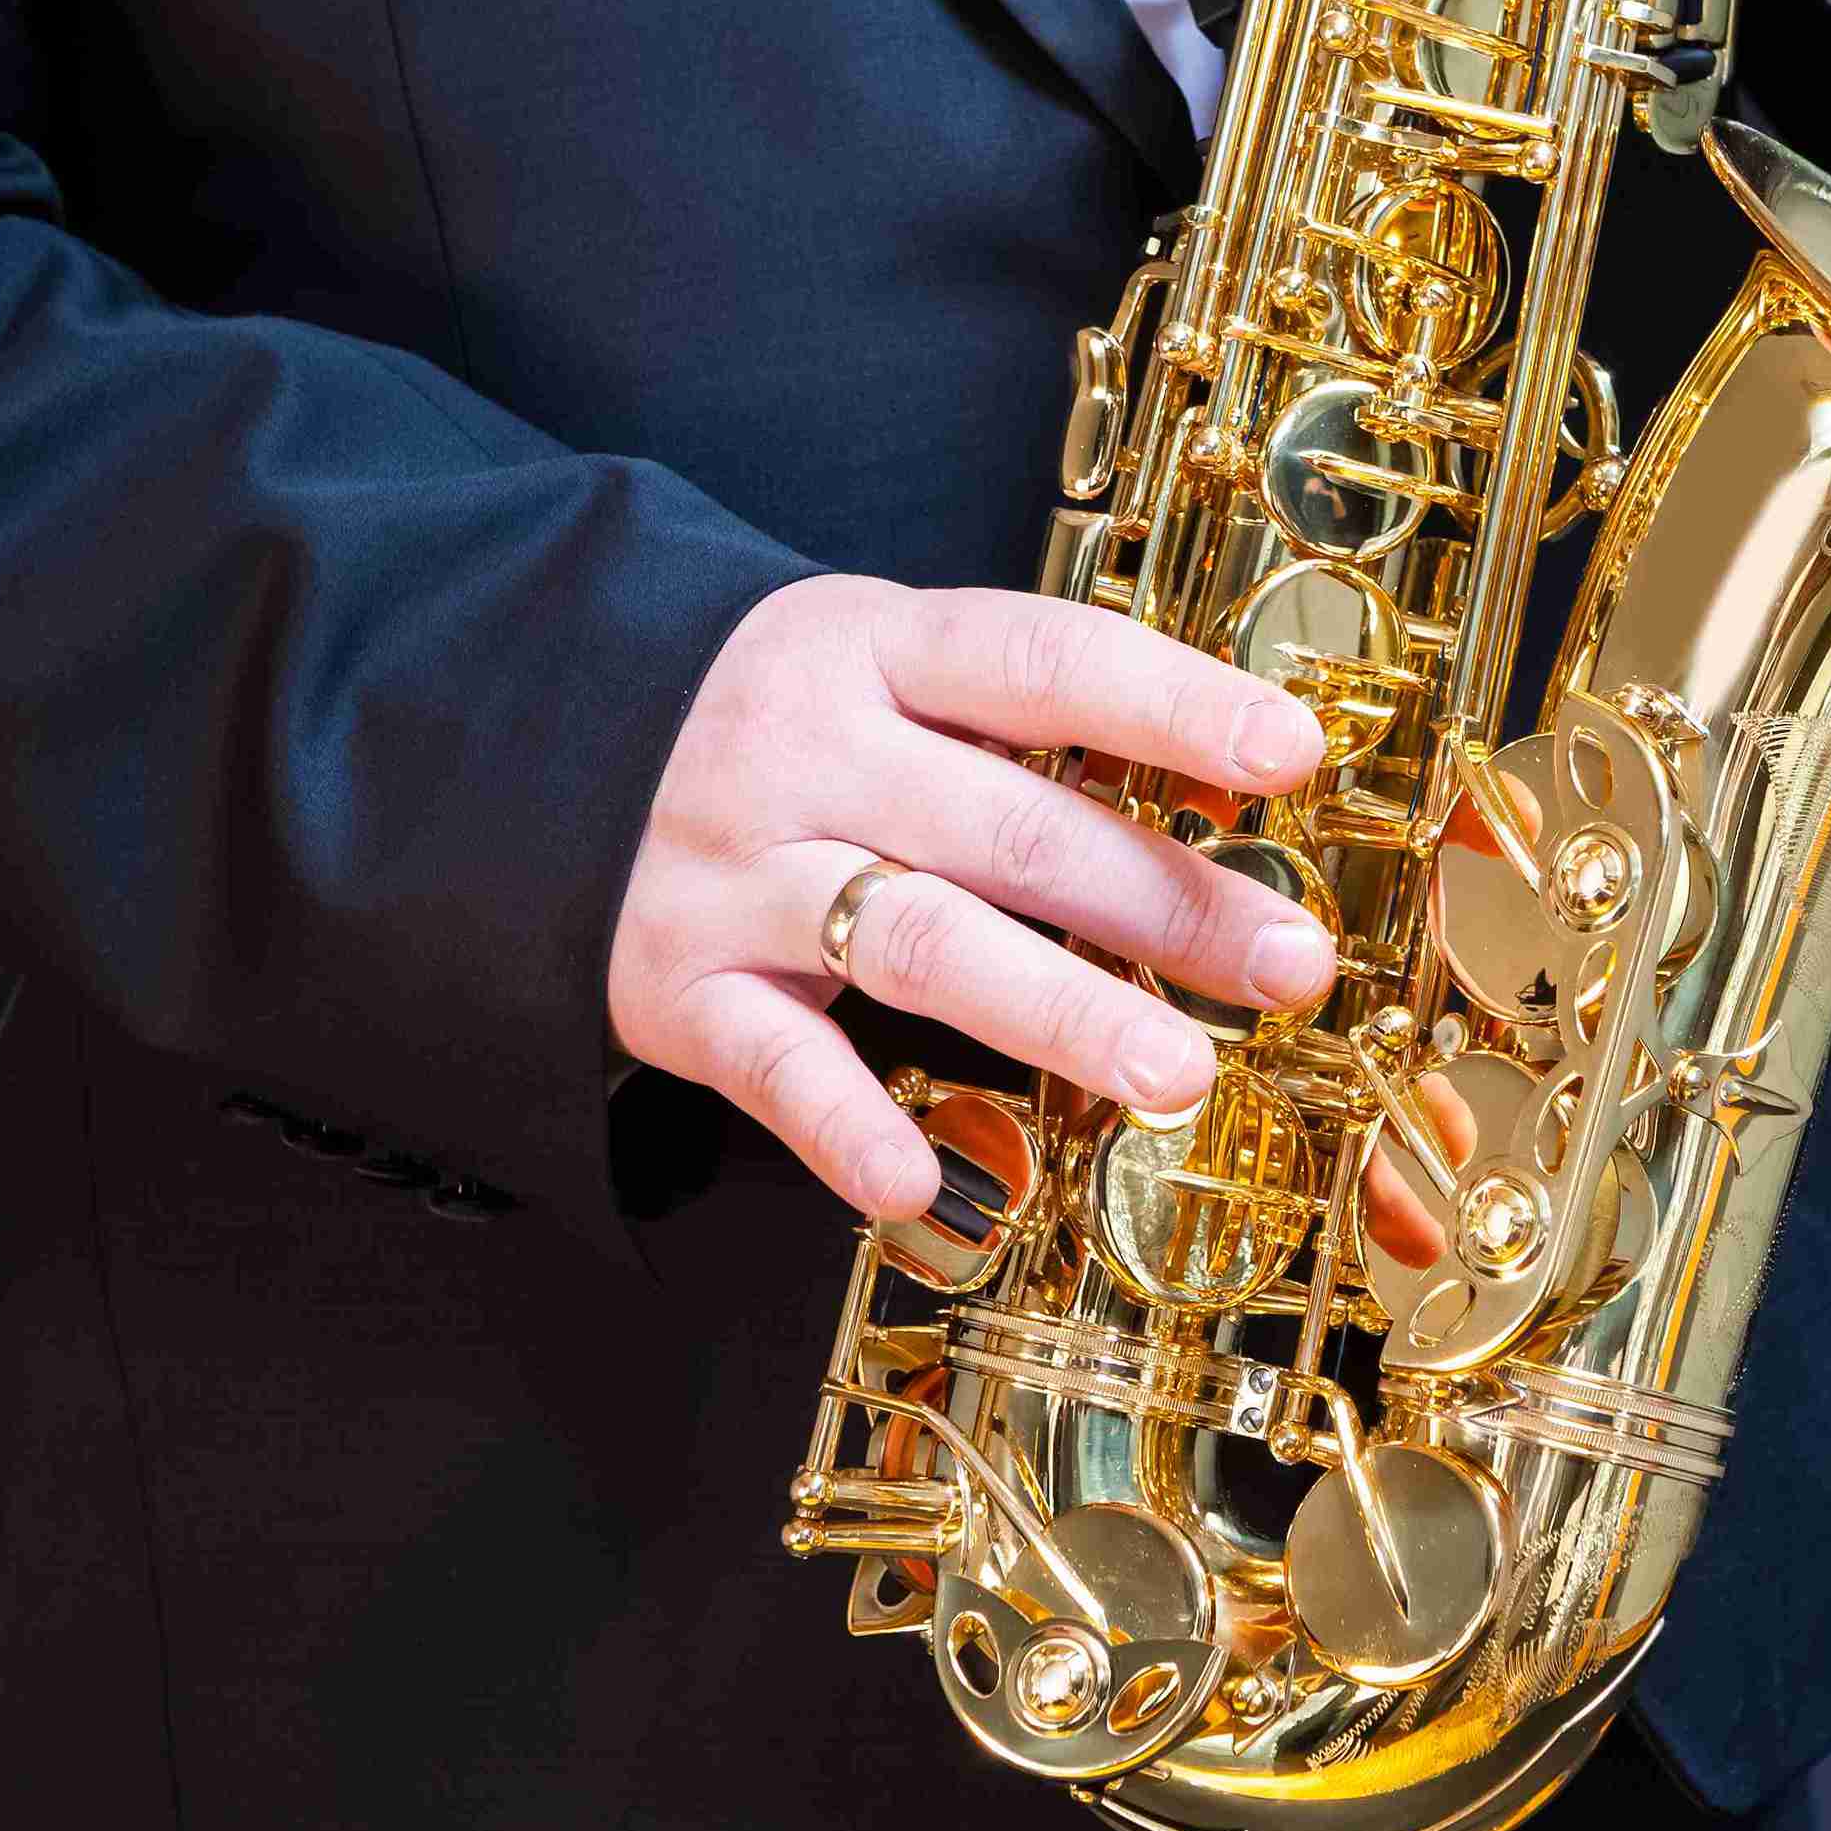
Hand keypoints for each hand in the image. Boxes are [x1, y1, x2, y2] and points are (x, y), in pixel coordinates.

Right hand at [609, 576, 1337, 1220]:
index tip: (1290, 755)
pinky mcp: (679, 982)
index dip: (1172, 703)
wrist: (540, 752)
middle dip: (1165, 900)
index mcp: (879, 646)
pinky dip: (844, 1125)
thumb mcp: (892, 675)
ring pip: (917, 939)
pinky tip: (920, 1184)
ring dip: (1058, 1008)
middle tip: (1288, 966)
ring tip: (1176, 1071)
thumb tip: (1237, 806)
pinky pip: (772, 1064)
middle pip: (1012, 825)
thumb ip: (1033, 730)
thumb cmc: (790, 728)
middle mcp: (808, 749)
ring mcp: (738, 866)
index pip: (1043, 660)